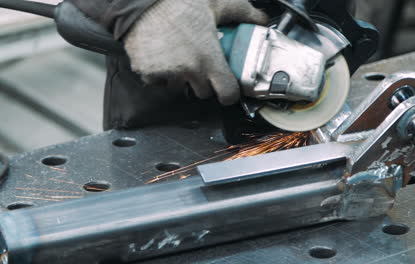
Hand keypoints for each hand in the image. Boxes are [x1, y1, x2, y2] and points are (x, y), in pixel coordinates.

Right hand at [124, 0, 268, 104]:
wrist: (141, 0)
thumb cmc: (179, 1)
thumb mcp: (216, 3)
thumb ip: (242, 13)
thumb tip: (261, 19)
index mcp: (209, 58)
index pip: (227, 94)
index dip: (230, 94)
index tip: (228, 89)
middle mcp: (189, 70)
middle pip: (203, 93)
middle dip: (204, 82)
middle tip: (200, 63)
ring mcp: (167, 74)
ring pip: (179, 89)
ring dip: (181, 79)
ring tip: (178, 57)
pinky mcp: (146, 73)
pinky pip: (157, 82)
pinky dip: (159, 74)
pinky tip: (161, 56)